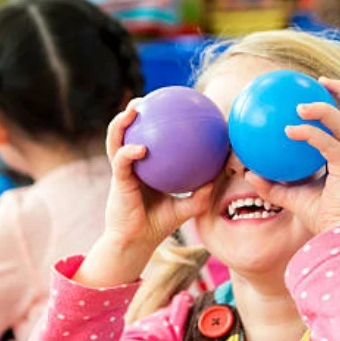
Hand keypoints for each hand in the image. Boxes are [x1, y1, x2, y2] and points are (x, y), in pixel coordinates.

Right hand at [78, 102, 213, 286]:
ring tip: (134, 109)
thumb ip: (201, 192)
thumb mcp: (186, 207)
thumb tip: (223, 174)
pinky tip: (141, 148)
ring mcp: (122, 171)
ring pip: (116, 139)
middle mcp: (130, 163)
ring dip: (121, 122)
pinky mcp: (117, 181)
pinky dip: (129, 152)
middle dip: (133, 111)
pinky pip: (121, 161)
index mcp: (143, 165)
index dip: (153, 119)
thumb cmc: (159, 225)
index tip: (168, 104)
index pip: (146, 136)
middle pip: (127, 130)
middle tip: (147, 98)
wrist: (136, 242)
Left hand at [245, 78, 339, 234]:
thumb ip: (273, 185)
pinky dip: (310, 134)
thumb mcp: (292, 198)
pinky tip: (290, 130)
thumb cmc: (322, 219)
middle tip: (320, 81)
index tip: (318, 91)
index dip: (337, 104)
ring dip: (322, 108)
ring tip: (299, 105)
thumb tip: (248, 173)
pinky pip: (328, 144)